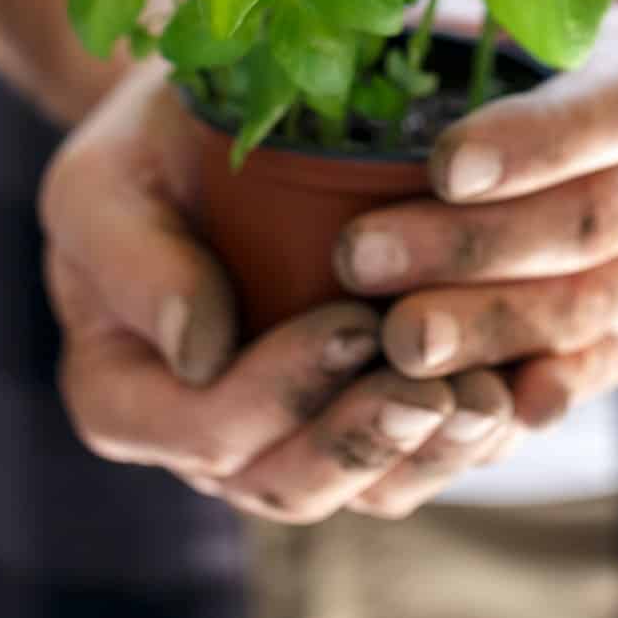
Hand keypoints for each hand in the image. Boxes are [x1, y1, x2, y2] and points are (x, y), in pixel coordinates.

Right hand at [40, 63, 515, 522]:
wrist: (206, 128)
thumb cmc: (144, 148)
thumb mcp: (105, 182)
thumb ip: (136, 261)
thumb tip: (201, 353)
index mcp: (120, 396)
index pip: (203, 429)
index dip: (281, 391)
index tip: (353, 324)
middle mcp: (197, 443)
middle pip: (284, 481)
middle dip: (365, 438)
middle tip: (435, 386)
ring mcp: (279, 441)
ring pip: (357, 489)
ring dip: (425, 454)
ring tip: (486, 399)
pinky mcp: (350, 421)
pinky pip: (407, 462)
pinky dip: (460, 440)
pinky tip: (512, 394)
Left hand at [334, 4, 617, 431]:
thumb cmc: (564, 70)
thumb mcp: (545, 21)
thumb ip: (469, 28)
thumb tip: (348, 17)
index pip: (602, 112)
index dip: (528, 143)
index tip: (443, 163)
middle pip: (585, 224)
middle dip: (470, 248)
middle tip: (360, 257)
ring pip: (583, 309)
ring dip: (484, 329)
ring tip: (393, 340)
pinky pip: (585, 376)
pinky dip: (528, 401)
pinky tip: (471, 413)